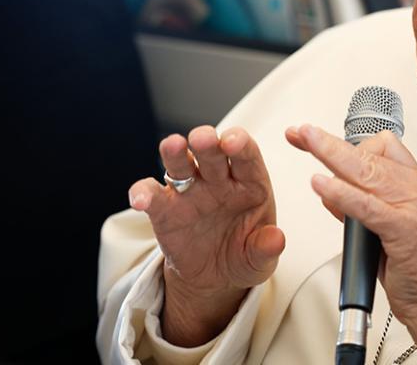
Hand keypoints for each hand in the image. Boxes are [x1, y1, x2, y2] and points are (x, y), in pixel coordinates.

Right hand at [128, 126, 284, 346]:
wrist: (214, 279)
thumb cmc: (244, 257)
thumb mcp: (259, 259)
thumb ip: (266, 249)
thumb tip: (277, 239)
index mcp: (249, 183)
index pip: (247, 155)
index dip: (240, 144)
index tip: (234, 142)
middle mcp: (218, 179)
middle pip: (212, 151)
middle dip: (207, 141)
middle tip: (203, 138)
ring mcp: (190, 191)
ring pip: (180, 163)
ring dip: (175, 152)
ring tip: (173, 146)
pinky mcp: (164, 209)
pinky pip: (151, 195)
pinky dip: (143, 193)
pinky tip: (140, 199)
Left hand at [286, 125, 416, 364]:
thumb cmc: (416, 270)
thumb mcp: (384, 230)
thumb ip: (360, 207)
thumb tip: (329, 189)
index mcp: (416, 184)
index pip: (380, 145)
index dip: (344, 140)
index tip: (314, 138)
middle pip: (369, 152)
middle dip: (328, 141)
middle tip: (302, 132)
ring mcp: (415, 206)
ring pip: (367, 171)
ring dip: (331, 154)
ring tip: (307, 142)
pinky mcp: (406, 228)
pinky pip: (367, 205)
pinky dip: (341, 193)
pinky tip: (322, 185)